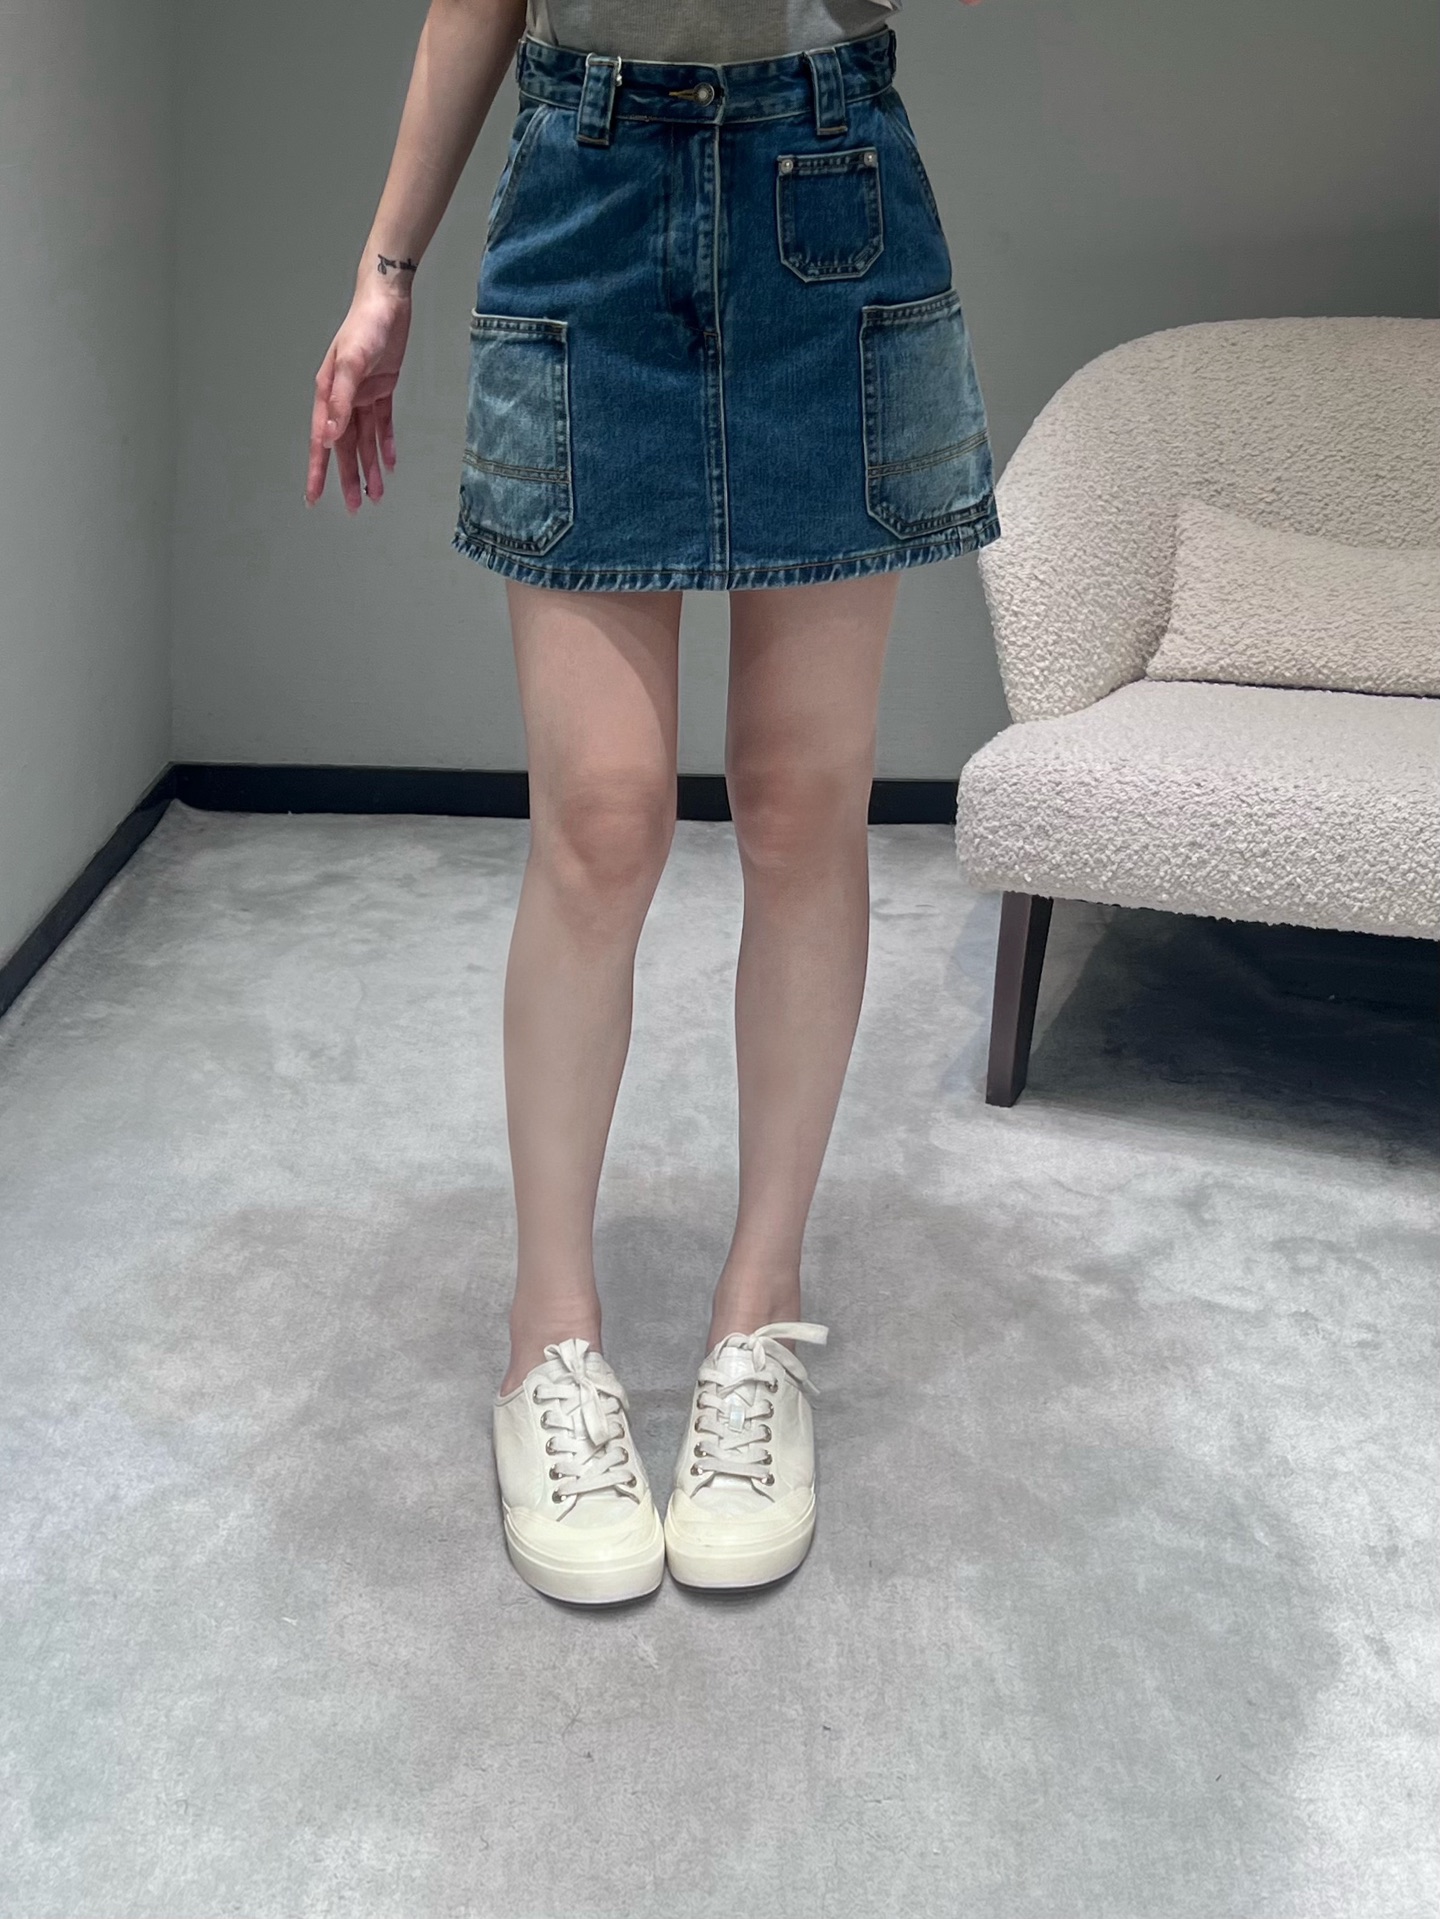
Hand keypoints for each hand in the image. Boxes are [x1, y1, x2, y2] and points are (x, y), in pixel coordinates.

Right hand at [305, 282, 411, 512]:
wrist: (387, 301)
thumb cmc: (365, 326)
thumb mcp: (353, 363)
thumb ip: (341, 400)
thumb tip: (329, 437)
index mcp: (327, 394)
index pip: (321, 441)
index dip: (318, 471)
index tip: (314, 499)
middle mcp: (342, 398)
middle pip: (344, 447)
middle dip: (349, 478)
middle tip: (355, 508)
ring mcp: (362, 395)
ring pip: (365, 440)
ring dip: (370, 467)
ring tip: (377, 495)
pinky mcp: (382, 389)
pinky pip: (383, 424)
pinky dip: (386, 443)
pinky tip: (391, 463)